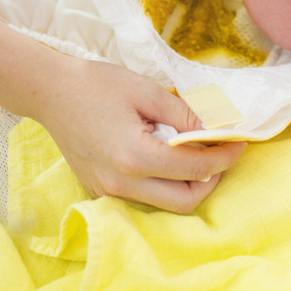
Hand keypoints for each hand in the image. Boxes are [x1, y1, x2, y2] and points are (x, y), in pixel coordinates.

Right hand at [31, 54, 245, 213]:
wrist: (50, 92)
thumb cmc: (97, 85)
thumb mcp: (148, 92)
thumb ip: (186, 115)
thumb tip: (219, 129)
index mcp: (135, 158)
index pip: (196, 169)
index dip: (225, 156)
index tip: (240, 142)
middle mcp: (121, 184)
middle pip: (185, 201)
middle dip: (211, 179)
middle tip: (220, 153)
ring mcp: (108, 192)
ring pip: (166, 204)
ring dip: (188, 184)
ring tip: (194, 152)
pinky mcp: (100, 191)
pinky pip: (143, 198)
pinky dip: (164, 184)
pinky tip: (165, 157)